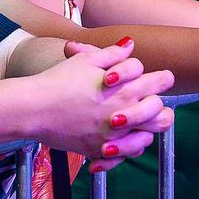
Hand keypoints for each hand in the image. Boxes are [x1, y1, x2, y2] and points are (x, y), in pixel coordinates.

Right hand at [30, 38, 173, 171]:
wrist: (34, 108)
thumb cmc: (58, 81)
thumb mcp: (86, 60)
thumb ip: (112, 53)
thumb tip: (129, 45)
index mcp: (126, 88)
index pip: (160, 81)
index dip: (163, 78)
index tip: (163, 78)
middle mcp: (125, 113)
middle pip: (161, 111)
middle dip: (160, 103)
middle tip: (152, 99)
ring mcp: (114, 135)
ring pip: (150, 136)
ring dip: (149, 127)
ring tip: (142, 120)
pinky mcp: (100, 149)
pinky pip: (126, 154)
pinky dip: (128, 147)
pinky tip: (123, 138)